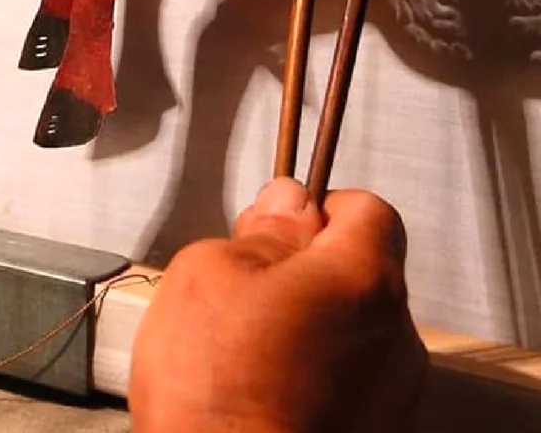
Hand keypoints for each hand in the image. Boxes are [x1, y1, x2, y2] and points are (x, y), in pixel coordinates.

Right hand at [130, 178, 427, 432]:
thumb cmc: (219, 397)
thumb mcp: (210, 273)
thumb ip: (261, 230)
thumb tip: (285, 206)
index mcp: (364, 280)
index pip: (368, 209)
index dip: (318, 208)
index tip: (279, 223)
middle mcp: (396, 340)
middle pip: (361, 273)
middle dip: (308, 272)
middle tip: (248, 290)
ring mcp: (391, 399)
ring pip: (353, 332)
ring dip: (309, 329)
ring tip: (246, 351)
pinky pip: (349, 385)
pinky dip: (313, 379)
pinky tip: (261, 392)